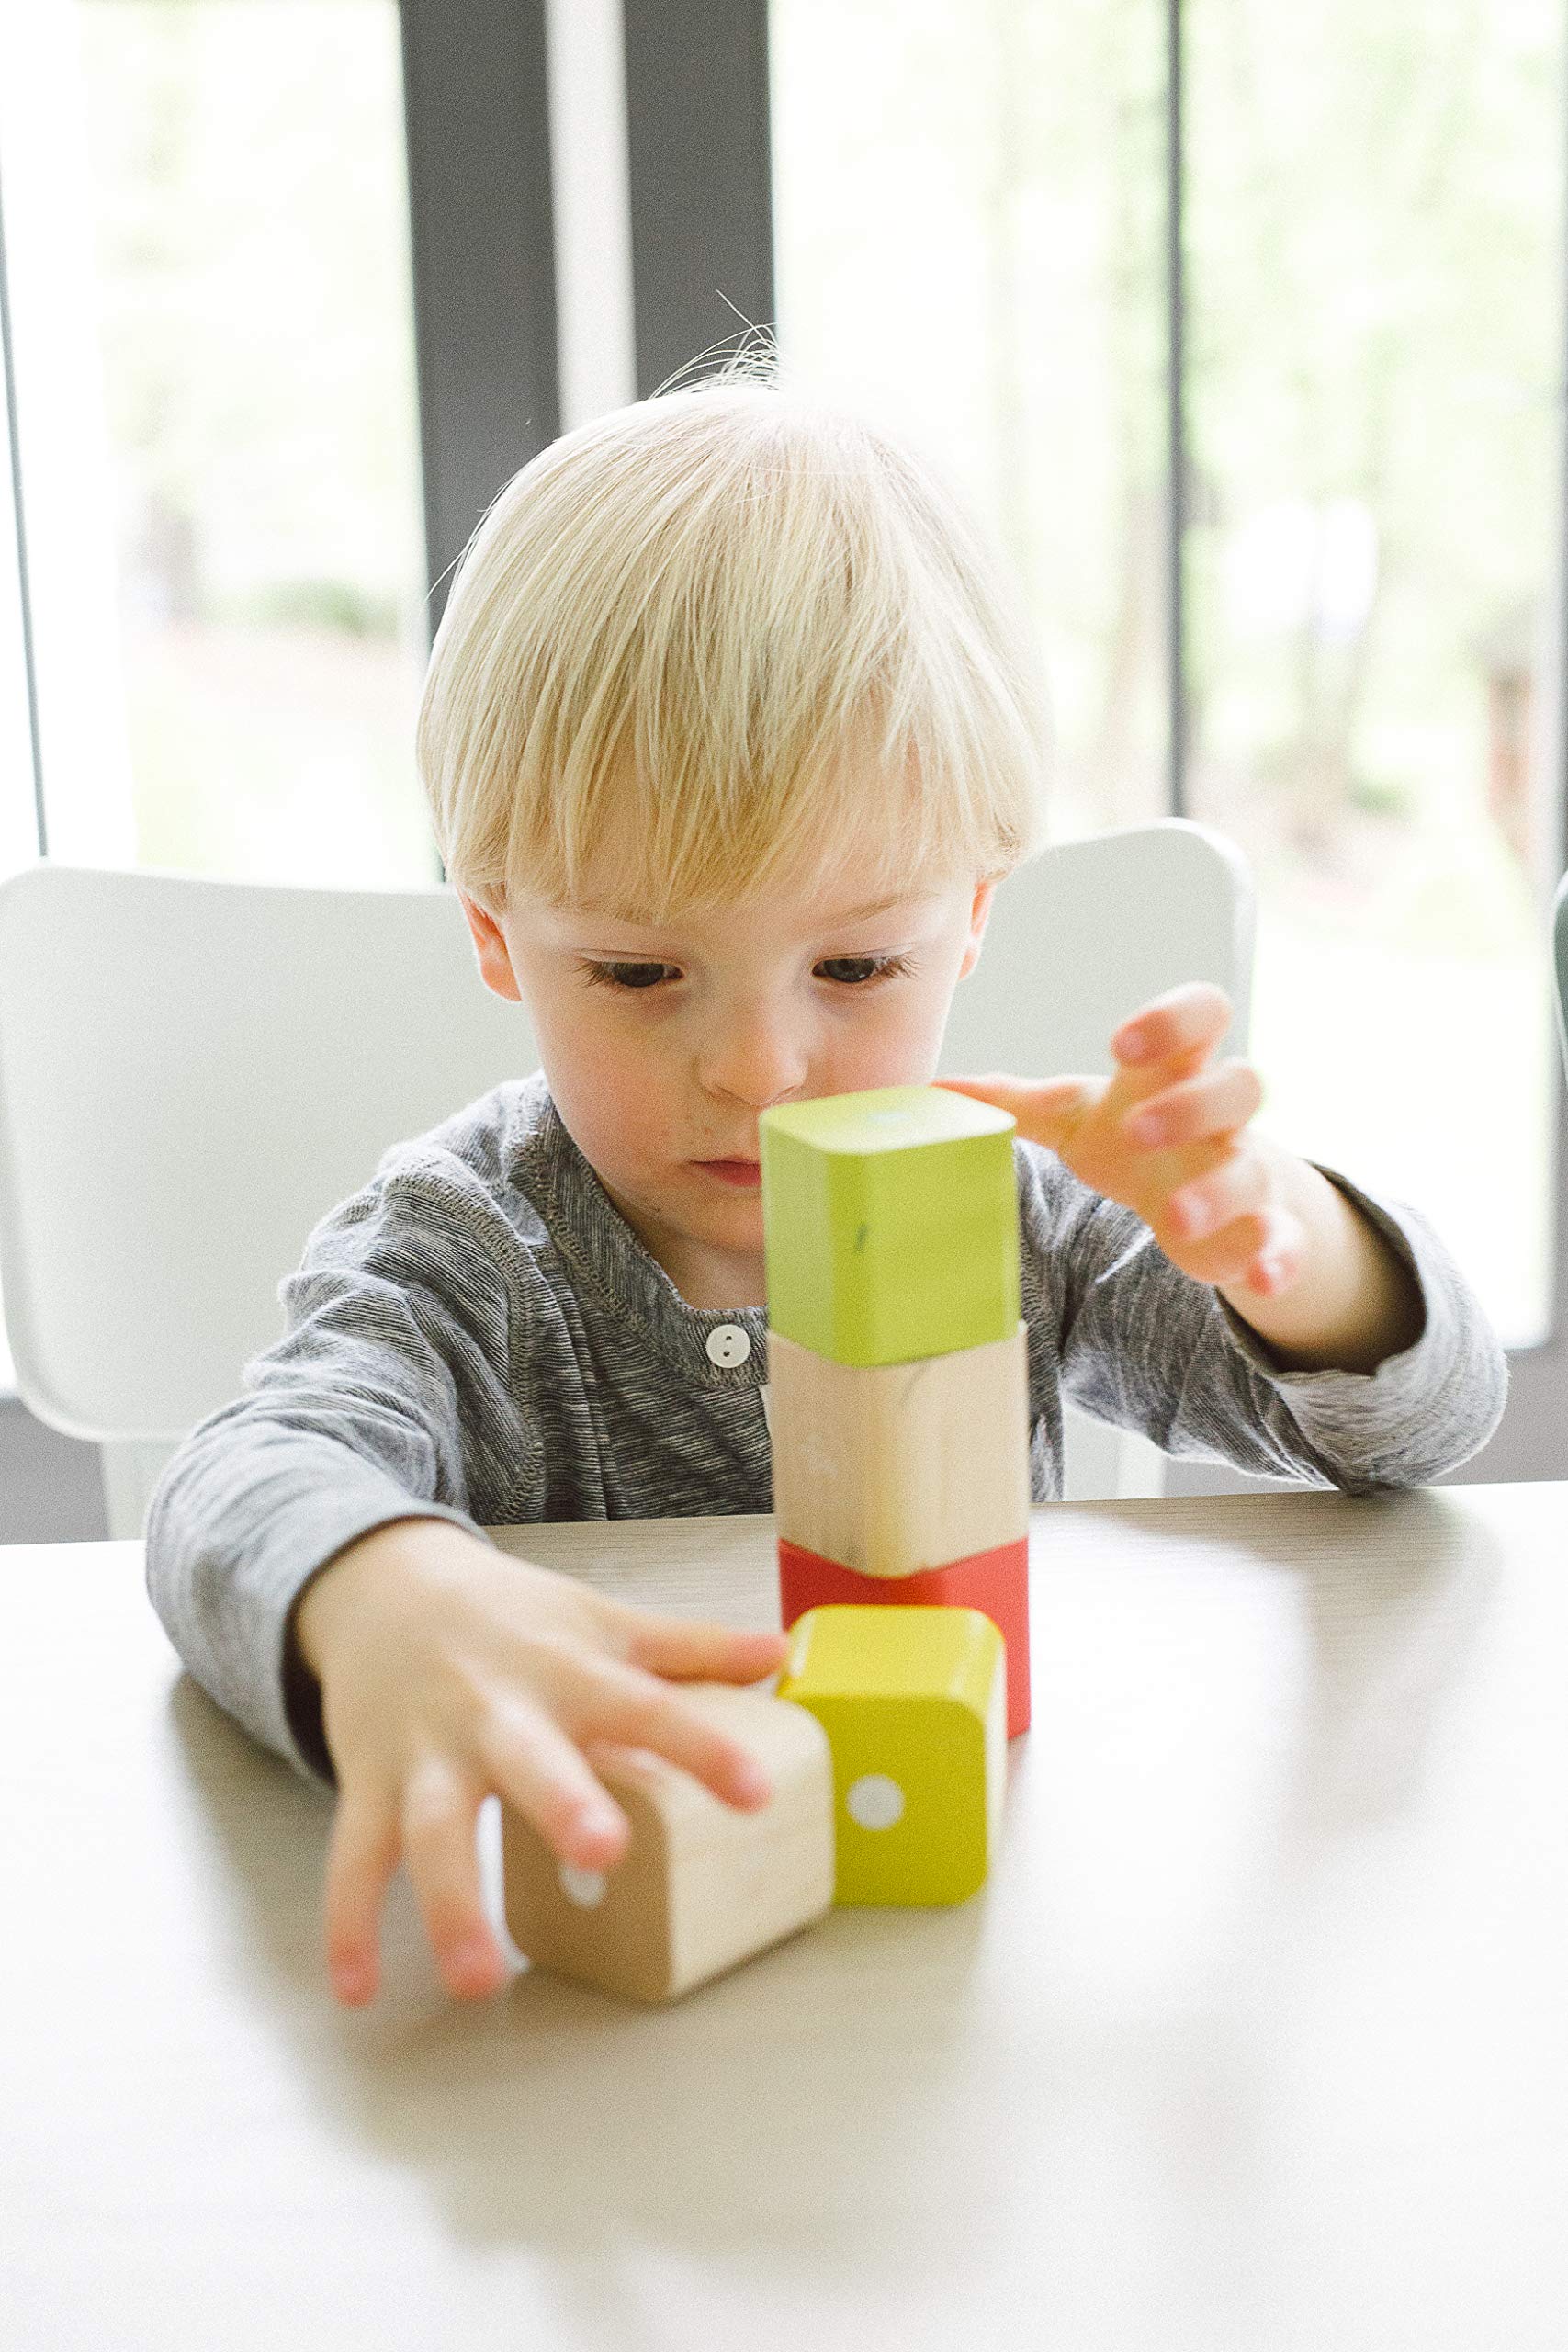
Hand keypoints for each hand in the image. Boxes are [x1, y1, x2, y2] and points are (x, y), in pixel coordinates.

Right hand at [291, 1518, 788, 2007]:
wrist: (383, 1582)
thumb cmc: (510, 1617)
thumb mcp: (600, 1619)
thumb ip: (688, 1646)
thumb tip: (779, 1649)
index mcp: (567, 1672)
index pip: (647, 1707)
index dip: (702, 1748)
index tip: (757, 1793)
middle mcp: (496, 1711)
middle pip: (529, 1759)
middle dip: (562, 1802)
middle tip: (604, 1852)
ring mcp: (427, 1751)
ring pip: (433, 1827)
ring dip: (451, 1900)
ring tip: (479, 1977)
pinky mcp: (371, 1784)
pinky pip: (354, 1858)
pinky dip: (347, 1923)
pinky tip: (356, 1989)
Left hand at [938, 981, 1305, 1300]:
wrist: (1202, 1198)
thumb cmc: (1135, 1138)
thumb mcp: (1074, 1116)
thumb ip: (1012, 1102)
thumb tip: (934, 1087)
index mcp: (1175, 1072)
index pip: (1200, 1015)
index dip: (1172, 1018)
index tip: (1121, 1042)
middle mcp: (1220, 1118)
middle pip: (1241, 1083)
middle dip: (1194, 1105)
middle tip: (1139, 1130)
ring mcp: (1245, 1172)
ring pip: (1253, 1167)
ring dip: (1220, 1189)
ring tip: (1174, 1216)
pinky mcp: (1261, 1230)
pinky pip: (1284, 1238)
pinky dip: (1278, 1256)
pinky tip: (1261, 1276)